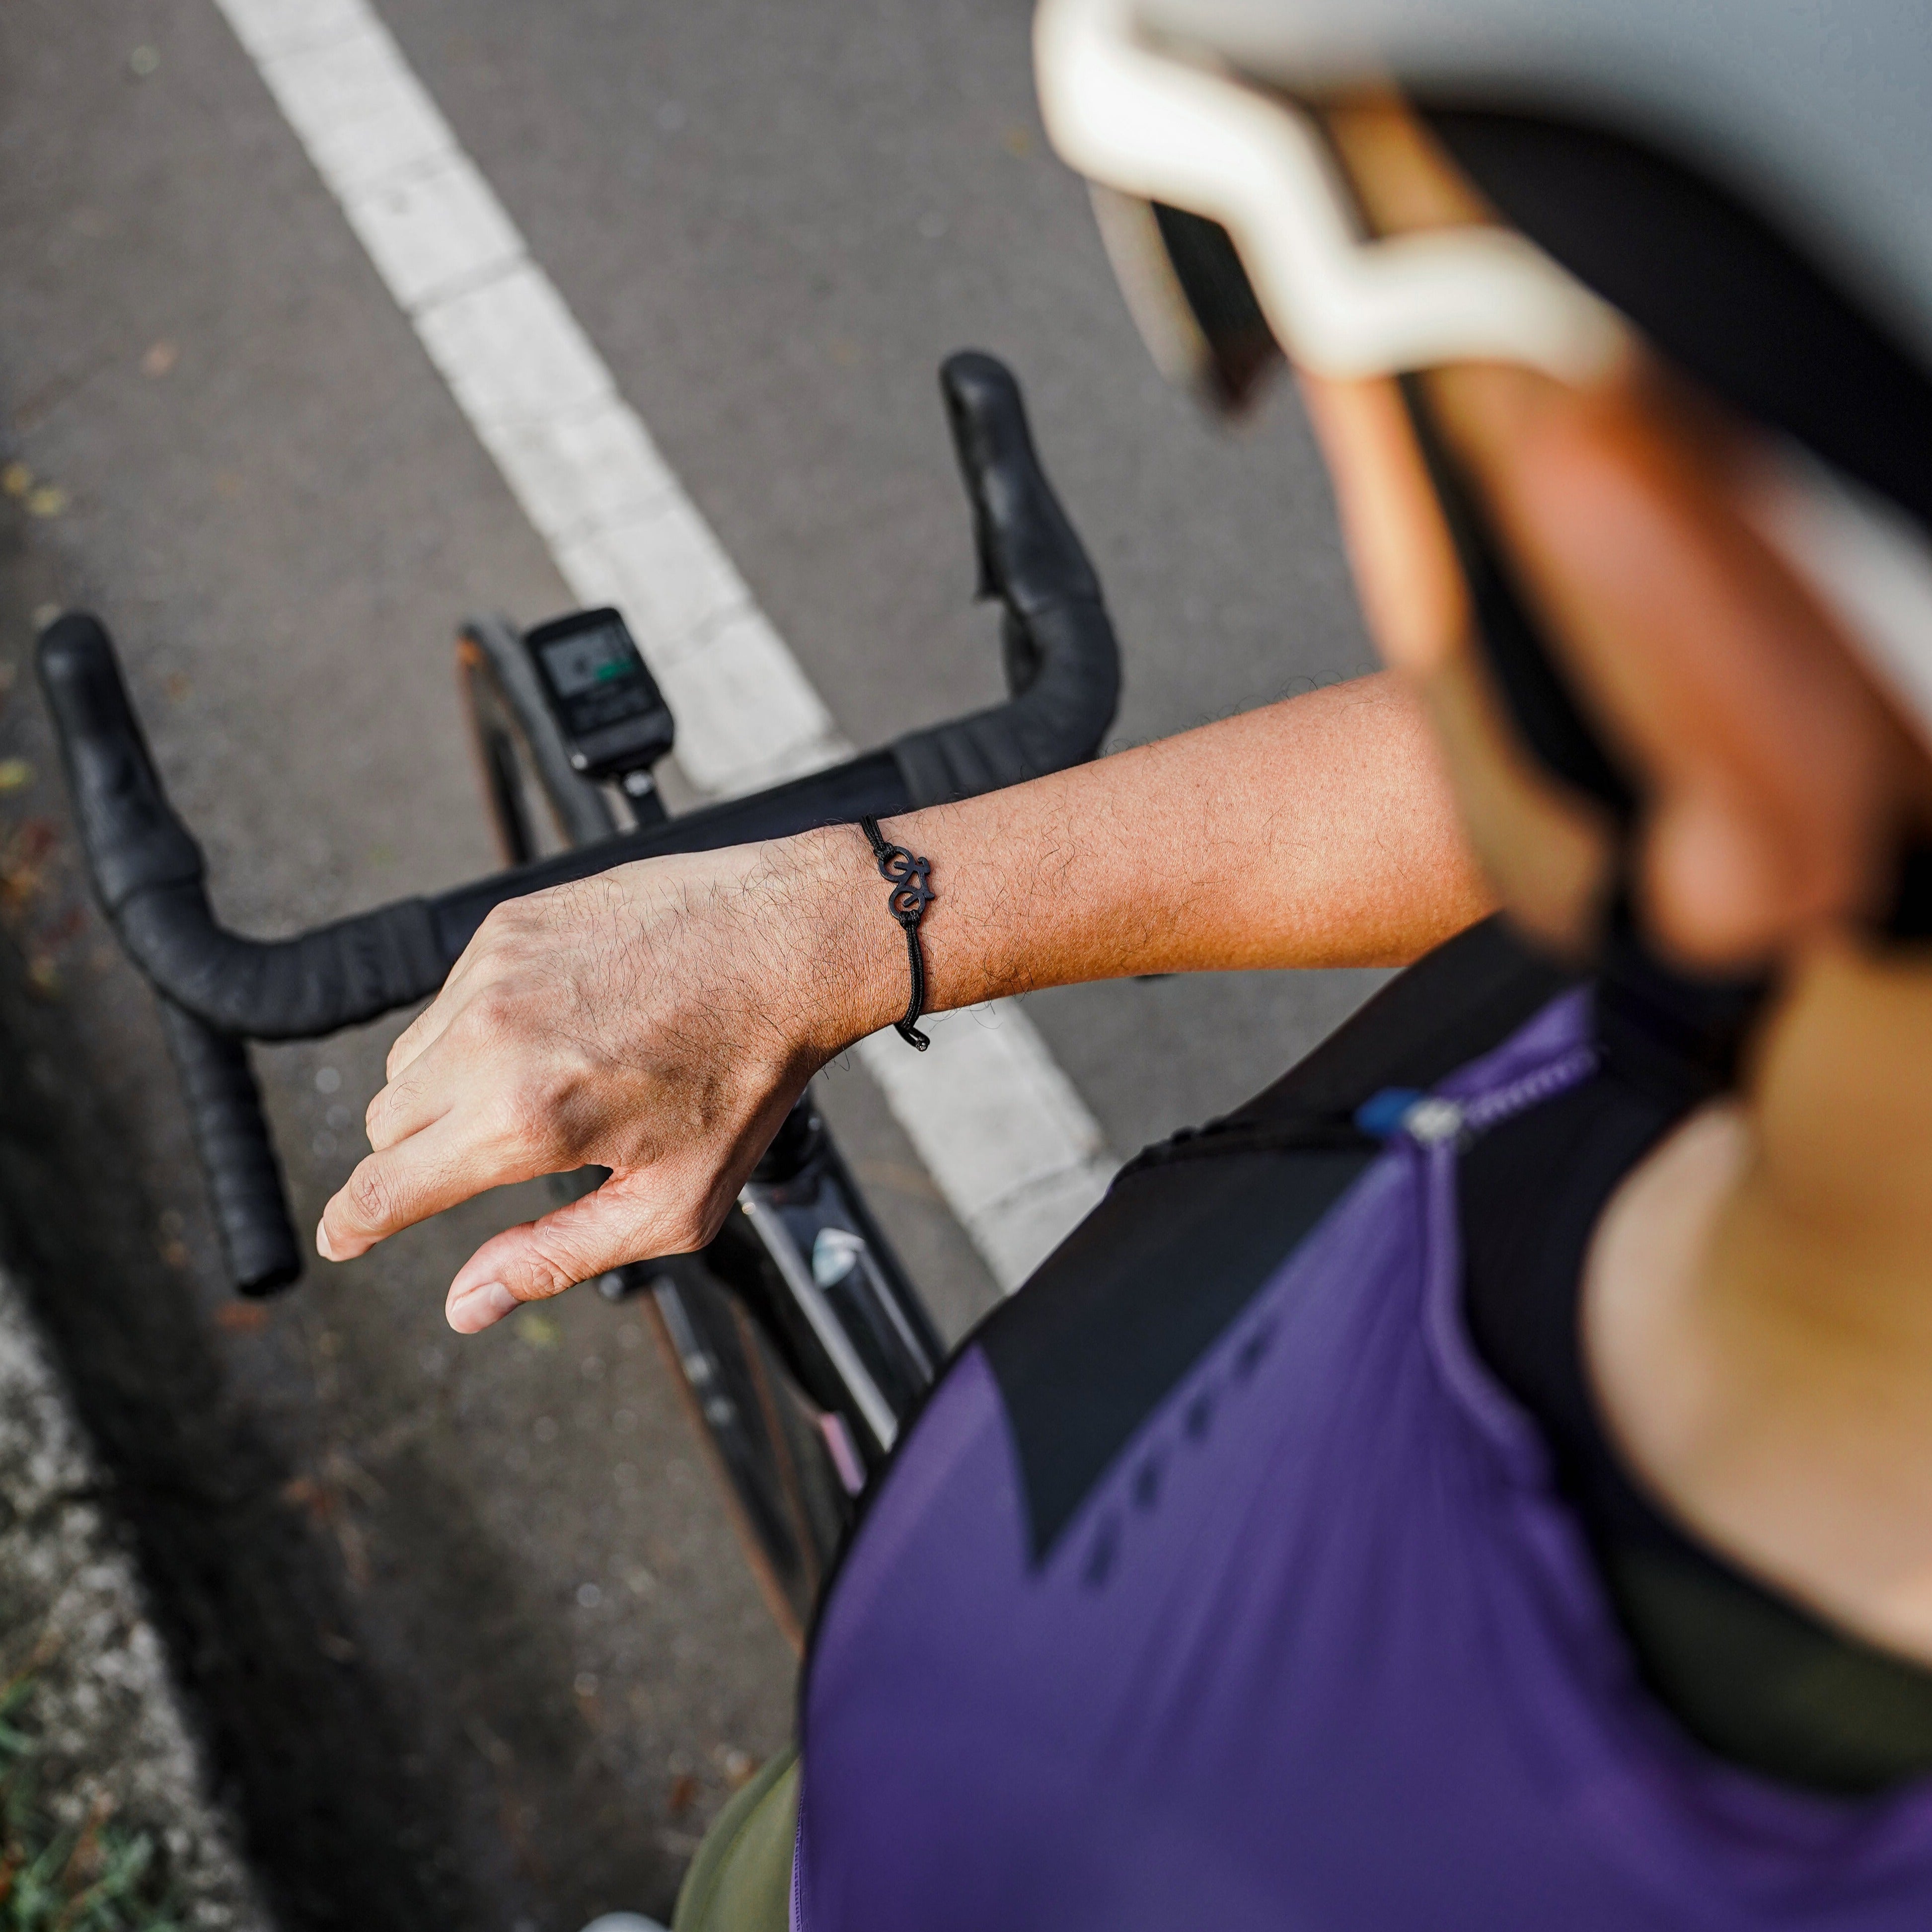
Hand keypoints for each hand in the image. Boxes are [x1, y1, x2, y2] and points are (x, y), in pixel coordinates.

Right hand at [316, 831, 881, 1332]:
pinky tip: (561, 1028)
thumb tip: (467, 1305)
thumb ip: (554, 1258)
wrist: (789, 945)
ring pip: (411, 1057)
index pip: (385, 1186)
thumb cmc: (746, 1076)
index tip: (343, 1237)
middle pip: (387, 1124)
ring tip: (548, 1087)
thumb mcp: (672, 1204)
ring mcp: (493, 970)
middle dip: (418, 1158)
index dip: (353, 1224)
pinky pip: (453, 994)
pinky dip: (481, 1025)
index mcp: (522, 1119)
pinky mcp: (508, 923)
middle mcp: (489, 1038)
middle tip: (496, 1159)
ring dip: (447, 1089)